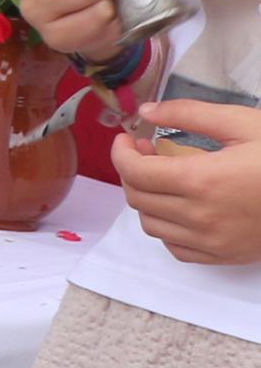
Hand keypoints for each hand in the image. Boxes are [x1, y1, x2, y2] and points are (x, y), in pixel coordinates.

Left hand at [121, 103, 260, 261]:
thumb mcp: (245, 123)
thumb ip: (191, 113)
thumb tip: (147, 111)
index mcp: (202, 180)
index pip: (135, 172)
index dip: (122, 152)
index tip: (127, 138)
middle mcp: (200, 216)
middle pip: (138, 198)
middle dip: (132, 172)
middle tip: (145, 152)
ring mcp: (212, 241)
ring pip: (151, 225)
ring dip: (147, 199)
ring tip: (163, 177)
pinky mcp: (225, 256)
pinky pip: (175, 247)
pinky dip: (167, 227)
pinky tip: (181, 206)